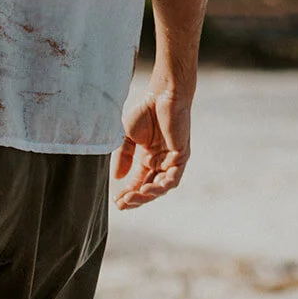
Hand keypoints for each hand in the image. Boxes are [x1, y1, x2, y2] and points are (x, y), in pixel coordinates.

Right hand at [112, 90, 191, 209]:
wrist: (162, 95)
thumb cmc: (146, 111)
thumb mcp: (127, 138)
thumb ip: (122, 157)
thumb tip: (118, 178)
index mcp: (148, 159)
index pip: (138, 183)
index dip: (128, 194)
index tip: (116, 202)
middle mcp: (161, 163)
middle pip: (149, 189)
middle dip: (136, 199)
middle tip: (122, 204)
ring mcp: (171, 161)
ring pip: (161, 187)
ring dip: (146, 196)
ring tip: (131, 198)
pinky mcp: (181, 156)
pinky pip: (172, 178)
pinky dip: (160, 186)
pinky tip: (146, 189)